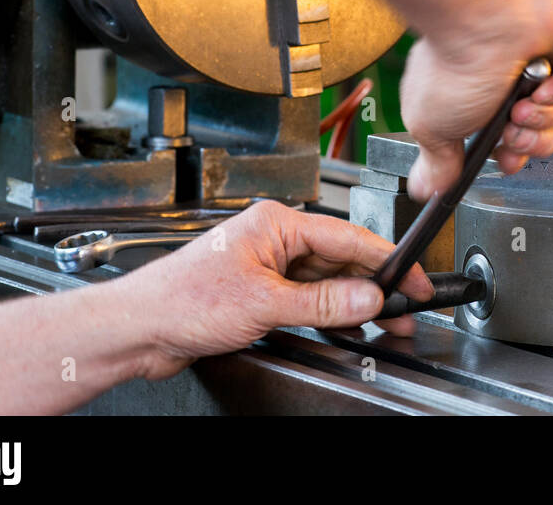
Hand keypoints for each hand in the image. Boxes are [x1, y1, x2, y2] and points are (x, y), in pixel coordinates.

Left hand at [114, 201, 433, 379]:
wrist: (139, 329)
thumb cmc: (180, 299)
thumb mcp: (265, 303)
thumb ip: (324, 302)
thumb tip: (368, 297)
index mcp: (277, 223)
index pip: (349, 236)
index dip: (388, 260)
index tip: (414, 278)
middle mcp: (274, 239)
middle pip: (341, 258)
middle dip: (375, 285)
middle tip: (405, 308)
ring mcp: (268, 265)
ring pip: (327, 280)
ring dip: (354, 302)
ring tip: (385, 321)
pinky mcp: (260, 291)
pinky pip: (308, 298)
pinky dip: (330, 312)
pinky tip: (347, 325)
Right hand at [401, 0, 552, 201]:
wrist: (479, 16)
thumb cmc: (454, 59)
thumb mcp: (431, 125)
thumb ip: (438, 161)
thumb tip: (427, 187)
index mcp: (484, 95)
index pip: (514, 139)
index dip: (514, 154)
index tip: (507, 158)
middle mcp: (518, 79)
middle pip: (544, 133)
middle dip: (529, 142)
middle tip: (512, 131)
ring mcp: (548, 61)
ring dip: (544, 118)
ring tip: (523, 106)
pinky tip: (544, 83)